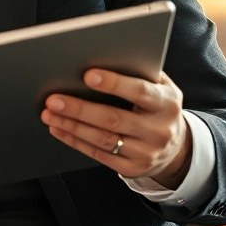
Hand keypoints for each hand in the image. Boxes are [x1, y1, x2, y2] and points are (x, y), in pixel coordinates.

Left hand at [40, 70, 191, 188]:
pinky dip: (75, 141)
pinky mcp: (133, 168)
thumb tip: (103, 57)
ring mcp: (146, 152)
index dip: (114, 84)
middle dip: (79, 108)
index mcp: (167, 103)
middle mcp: (159, 130)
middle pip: (113, 119)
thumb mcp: (161, 88)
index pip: (140, 91)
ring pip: (102, 139)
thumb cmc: (159, 108)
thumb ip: (140, 73)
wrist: (176, 148)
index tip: (87, 76)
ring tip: (50, 114)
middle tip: (54, 100)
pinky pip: (99, 155)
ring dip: (71, 126)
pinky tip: (60, 130)